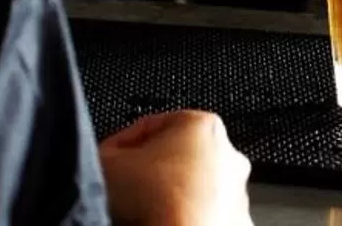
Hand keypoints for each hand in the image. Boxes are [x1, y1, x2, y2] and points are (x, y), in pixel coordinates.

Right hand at [99, 110, 252, 225]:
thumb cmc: (155, 200)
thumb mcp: (107, 163)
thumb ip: (106, 151)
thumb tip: (105, 157)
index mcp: (201, 125)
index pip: (149, 126)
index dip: (121, 144)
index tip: (107, 160)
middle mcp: (228, 153)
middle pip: (175, 155)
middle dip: (149, 169)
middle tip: (125, 187)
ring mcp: (236, 188)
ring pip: (192, 186)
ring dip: (169, 195)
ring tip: (143, 211)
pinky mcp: (236, 218)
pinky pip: (202, 212)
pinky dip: (185, 216)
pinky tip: (164, 222)